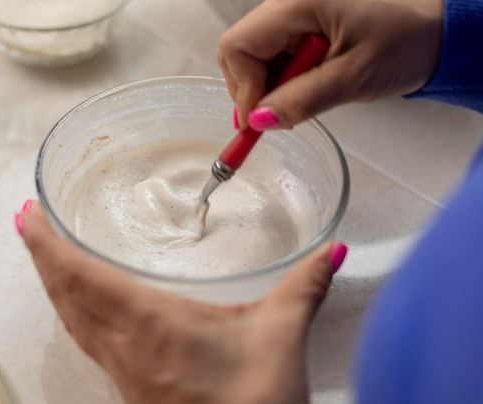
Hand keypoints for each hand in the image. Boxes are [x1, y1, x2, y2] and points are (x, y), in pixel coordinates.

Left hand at [17, 200, 346, 403]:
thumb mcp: (281, 336)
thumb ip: (304, 286)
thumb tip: (332, 251)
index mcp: (152, 324)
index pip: (83, 277)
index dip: (49, 246)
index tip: (27, 215)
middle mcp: (126, 347)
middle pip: (66, 297)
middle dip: (41, 257)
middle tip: (25, 221)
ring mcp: (124, 372)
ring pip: (72, 322)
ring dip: (54, 285)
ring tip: (44, 256)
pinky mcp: (132, 390)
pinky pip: (88, 343)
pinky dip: (73, 314)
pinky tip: (82, 308)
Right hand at [217, 0, 442, 129]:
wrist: (434, 31)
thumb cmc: (404, 43)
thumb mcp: (352, 78)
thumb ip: (302, 100)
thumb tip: (258, 121)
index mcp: (298, 2)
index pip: (239, 46)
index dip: (242, 88)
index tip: (258, 122)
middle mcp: (287, 2)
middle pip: (240, 51)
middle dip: (251, 89)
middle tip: (278, 115)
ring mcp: (291, 12)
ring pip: (252, 57)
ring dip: (267, 88)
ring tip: (302, 100)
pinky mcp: (298, 24)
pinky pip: (271, 56)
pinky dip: (280, 80)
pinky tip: (304, 89)